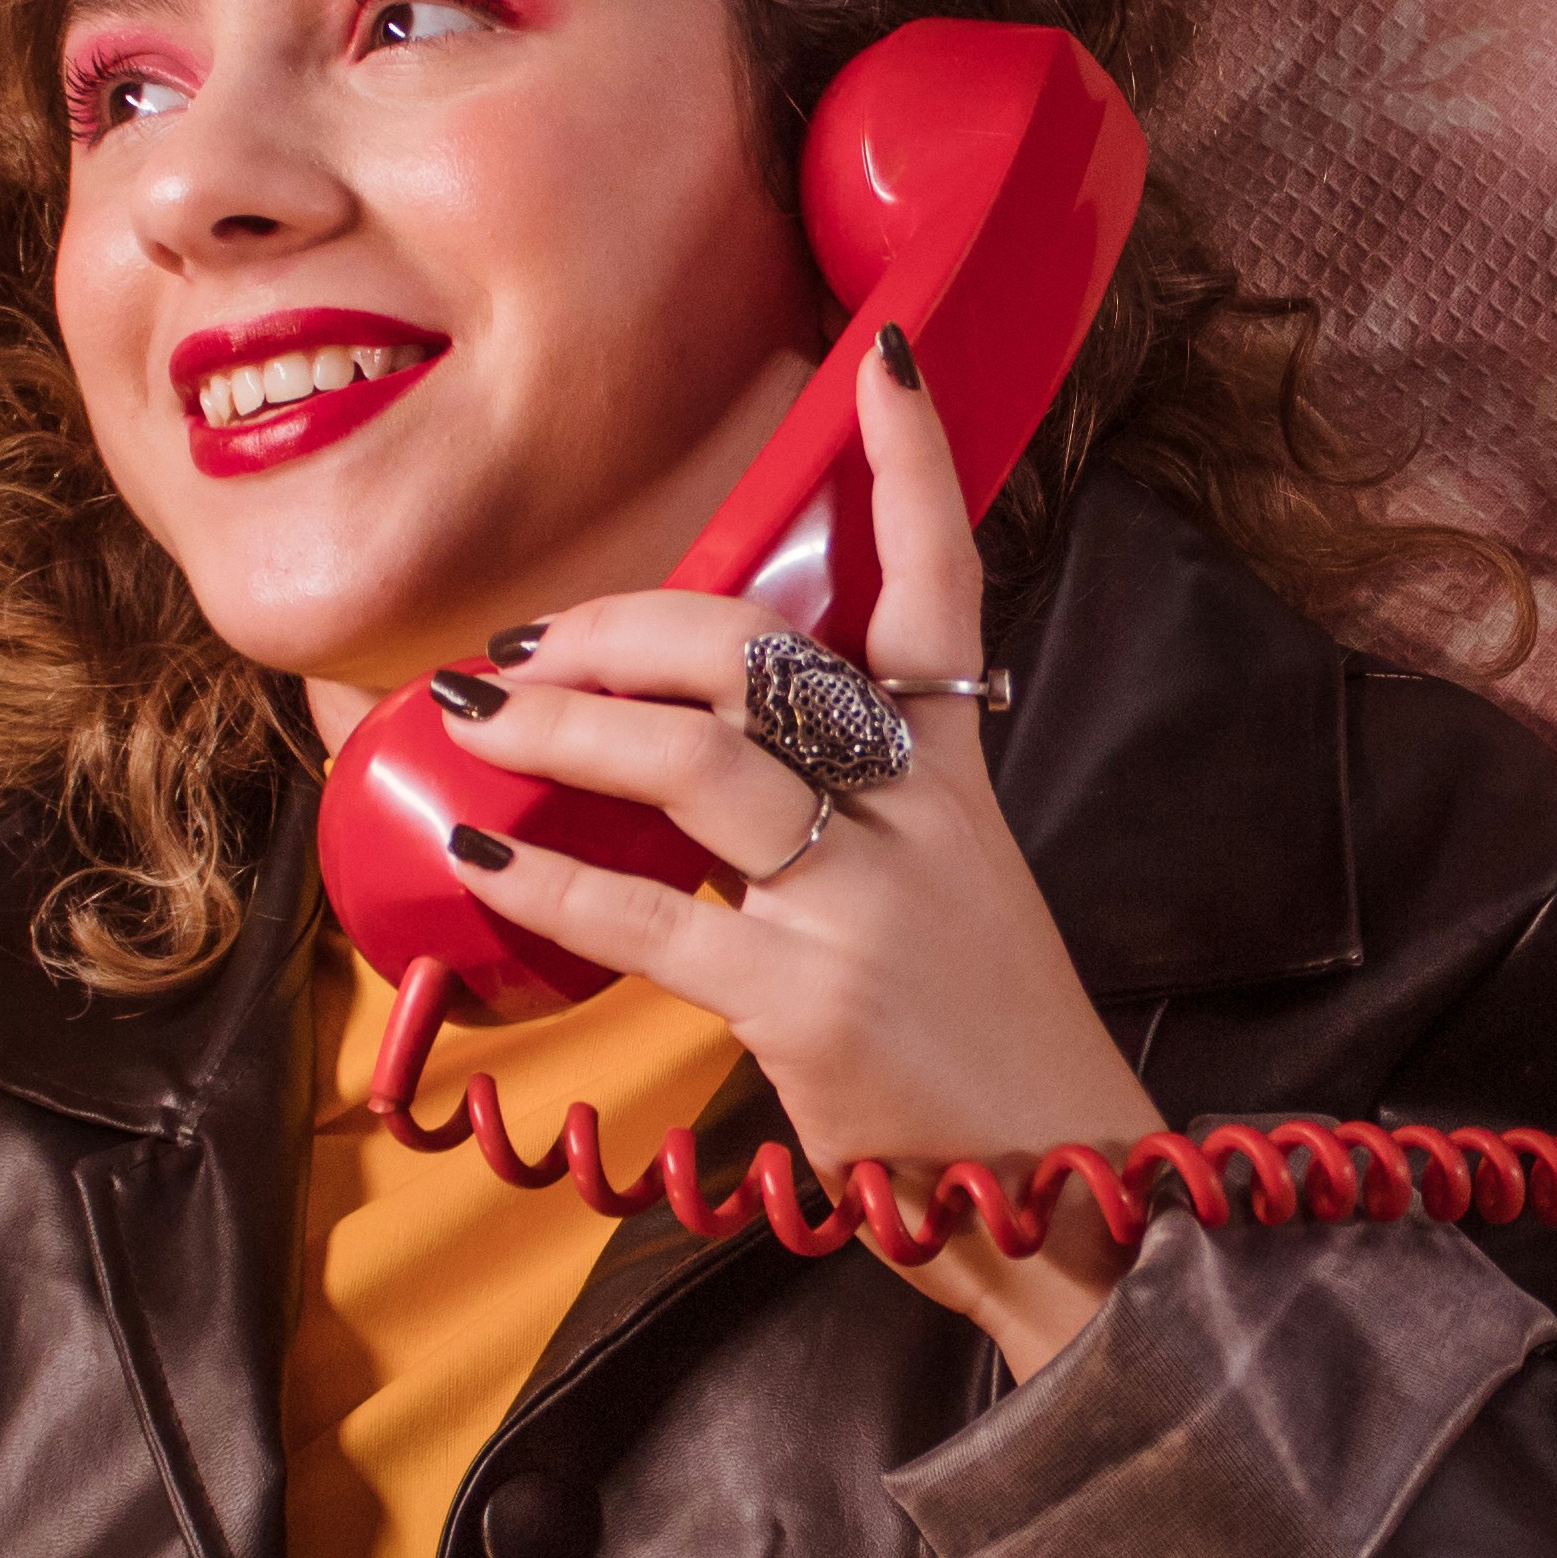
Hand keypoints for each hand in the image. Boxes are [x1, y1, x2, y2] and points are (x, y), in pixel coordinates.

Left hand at [419, 330, 1161, 1375]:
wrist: (1074, 1200)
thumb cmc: (985, 1059)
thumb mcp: (948, 905)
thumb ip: (853, 824)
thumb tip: (693, 777)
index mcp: (958, 779)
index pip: (945, 587)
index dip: (913, 467)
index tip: (881, 358)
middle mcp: (920, 816)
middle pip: (763, 658)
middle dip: (626, 632)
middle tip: (532, 651)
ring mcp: (865, 902)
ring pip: (698, 756)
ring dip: (566, 725)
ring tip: (482, 720)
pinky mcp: (807, 999)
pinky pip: (647, 914)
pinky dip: (549, 878)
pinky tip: (483, 849)